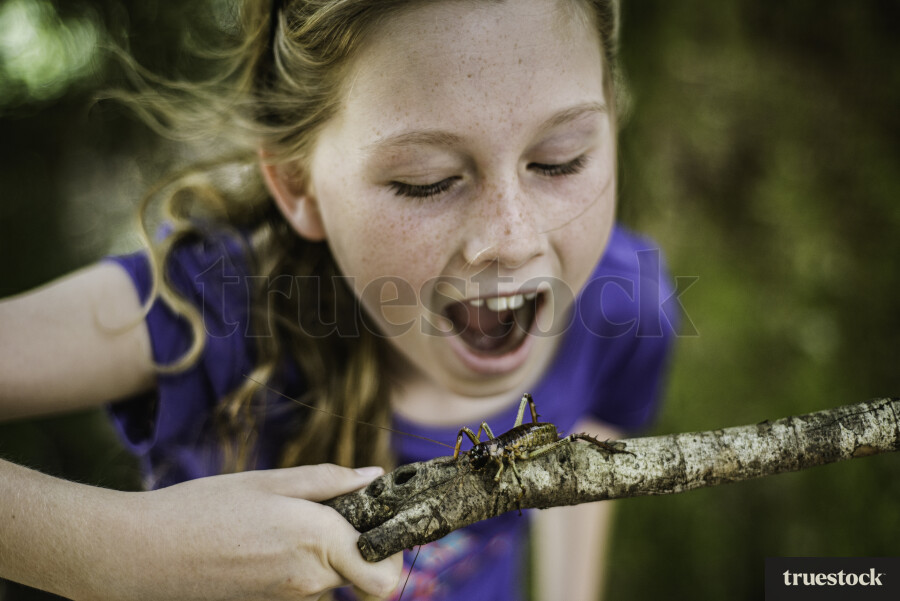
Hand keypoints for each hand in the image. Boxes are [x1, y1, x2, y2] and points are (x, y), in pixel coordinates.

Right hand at [110, 464, 401, 600]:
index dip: (392, 552)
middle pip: (359, 572)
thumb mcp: (269, 482)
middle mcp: (310, 583)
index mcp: (318, 543)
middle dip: (354, 544)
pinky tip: (257, 545)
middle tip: (323, 511)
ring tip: (273, 525)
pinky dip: (293, 567)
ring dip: (319, 554)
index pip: (386, 575)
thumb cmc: (202, 509)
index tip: (381, 526)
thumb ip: (329, 482)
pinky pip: (300, 588)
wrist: (140, 556)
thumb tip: (374, 478)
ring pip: (329, 580)